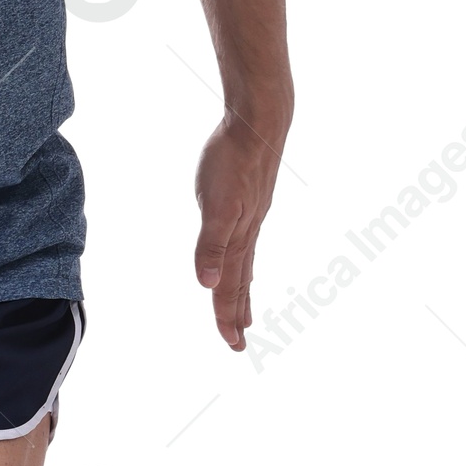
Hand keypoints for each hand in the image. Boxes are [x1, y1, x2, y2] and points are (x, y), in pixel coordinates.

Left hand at [194, 111, 286, 350]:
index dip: (227, 315)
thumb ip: (210, 245)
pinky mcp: (251, 201)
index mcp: (237, 238)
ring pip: (245, 263)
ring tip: (244, 311)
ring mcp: (251, 217)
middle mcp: (247, 232)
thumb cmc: (233, 160)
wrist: (259, 122)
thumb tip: (207, 285)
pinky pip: (247, 242)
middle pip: (240, 281)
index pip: (229, 285)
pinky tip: (242, 256)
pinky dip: (244, 261)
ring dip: (242, 290)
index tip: (231, 343)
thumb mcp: (215, 204)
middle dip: (236, 312)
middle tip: (238, 342)